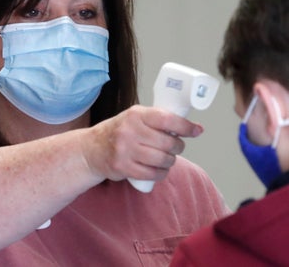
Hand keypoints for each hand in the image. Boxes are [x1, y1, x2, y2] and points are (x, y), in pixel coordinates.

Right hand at [83, 105, 203, 181]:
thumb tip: (192, 127)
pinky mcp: (123, 167)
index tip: (196, 130)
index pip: (167, 118)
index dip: (185, 126)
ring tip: (167, 159)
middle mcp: (130, 130)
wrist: (92, 149)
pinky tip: (159, 170)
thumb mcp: (135, 118)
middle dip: (178, 147)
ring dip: (170, 162)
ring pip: (162, 159)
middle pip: (167, 142)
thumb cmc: (119, 132)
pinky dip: (160, 174)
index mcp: (136, 115)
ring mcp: (125, 150)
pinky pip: (152, 174)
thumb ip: (158, 120)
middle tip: (176, 147)